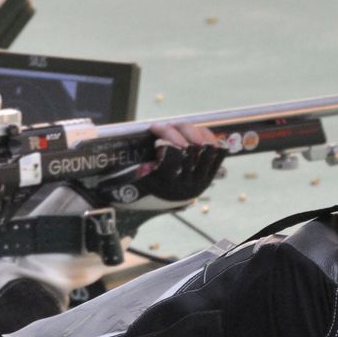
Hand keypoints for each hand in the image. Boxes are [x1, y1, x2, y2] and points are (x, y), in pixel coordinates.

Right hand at [97, 123, 225, 204]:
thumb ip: (131, 159)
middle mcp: (187, 183)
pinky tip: (195, 133)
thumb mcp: (126, 177)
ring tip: (179, 127)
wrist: (147, 210)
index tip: (153, 128)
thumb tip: (120, 137)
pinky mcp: (208, 177)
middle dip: (179, 129)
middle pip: (193, 146)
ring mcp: (200, 181)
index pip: (175, 151)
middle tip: (165, 126)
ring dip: (194, 131)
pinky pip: (218, 153)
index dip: (166, 134)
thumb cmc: (131, 191)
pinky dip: (209, 138)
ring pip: (208, 147)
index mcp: (167, 183)